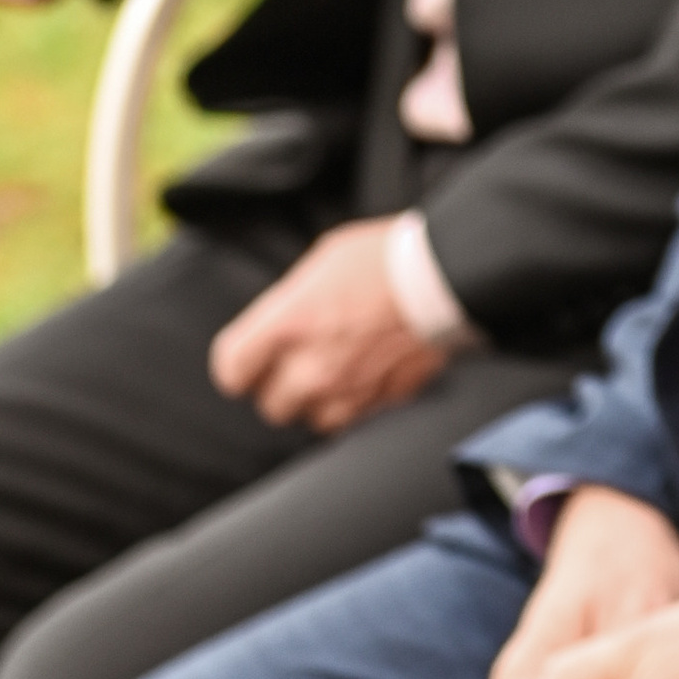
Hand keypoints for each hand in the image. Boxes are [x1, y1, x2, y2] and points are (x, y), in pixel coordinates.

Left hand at [207, 220, 456, 434]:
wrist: (447, 277)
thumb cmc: (385, 258)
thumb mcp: (322, 262)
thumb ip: (293, 302)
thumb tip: (285, 320)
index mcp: (288, 325)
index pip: (232, 370)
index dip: (238, 366)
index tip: (247, 361)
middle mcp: (312, 367)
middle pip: (271, 405)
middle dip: (279, 387)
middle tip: (294, 365)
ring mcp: (350, 390)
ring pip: (314, 420)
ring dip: (317, 402)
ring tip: (333, 374)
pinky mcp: (384, 401)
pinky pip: (355, 419)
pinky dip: (355, 405)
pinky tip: (365, 377)